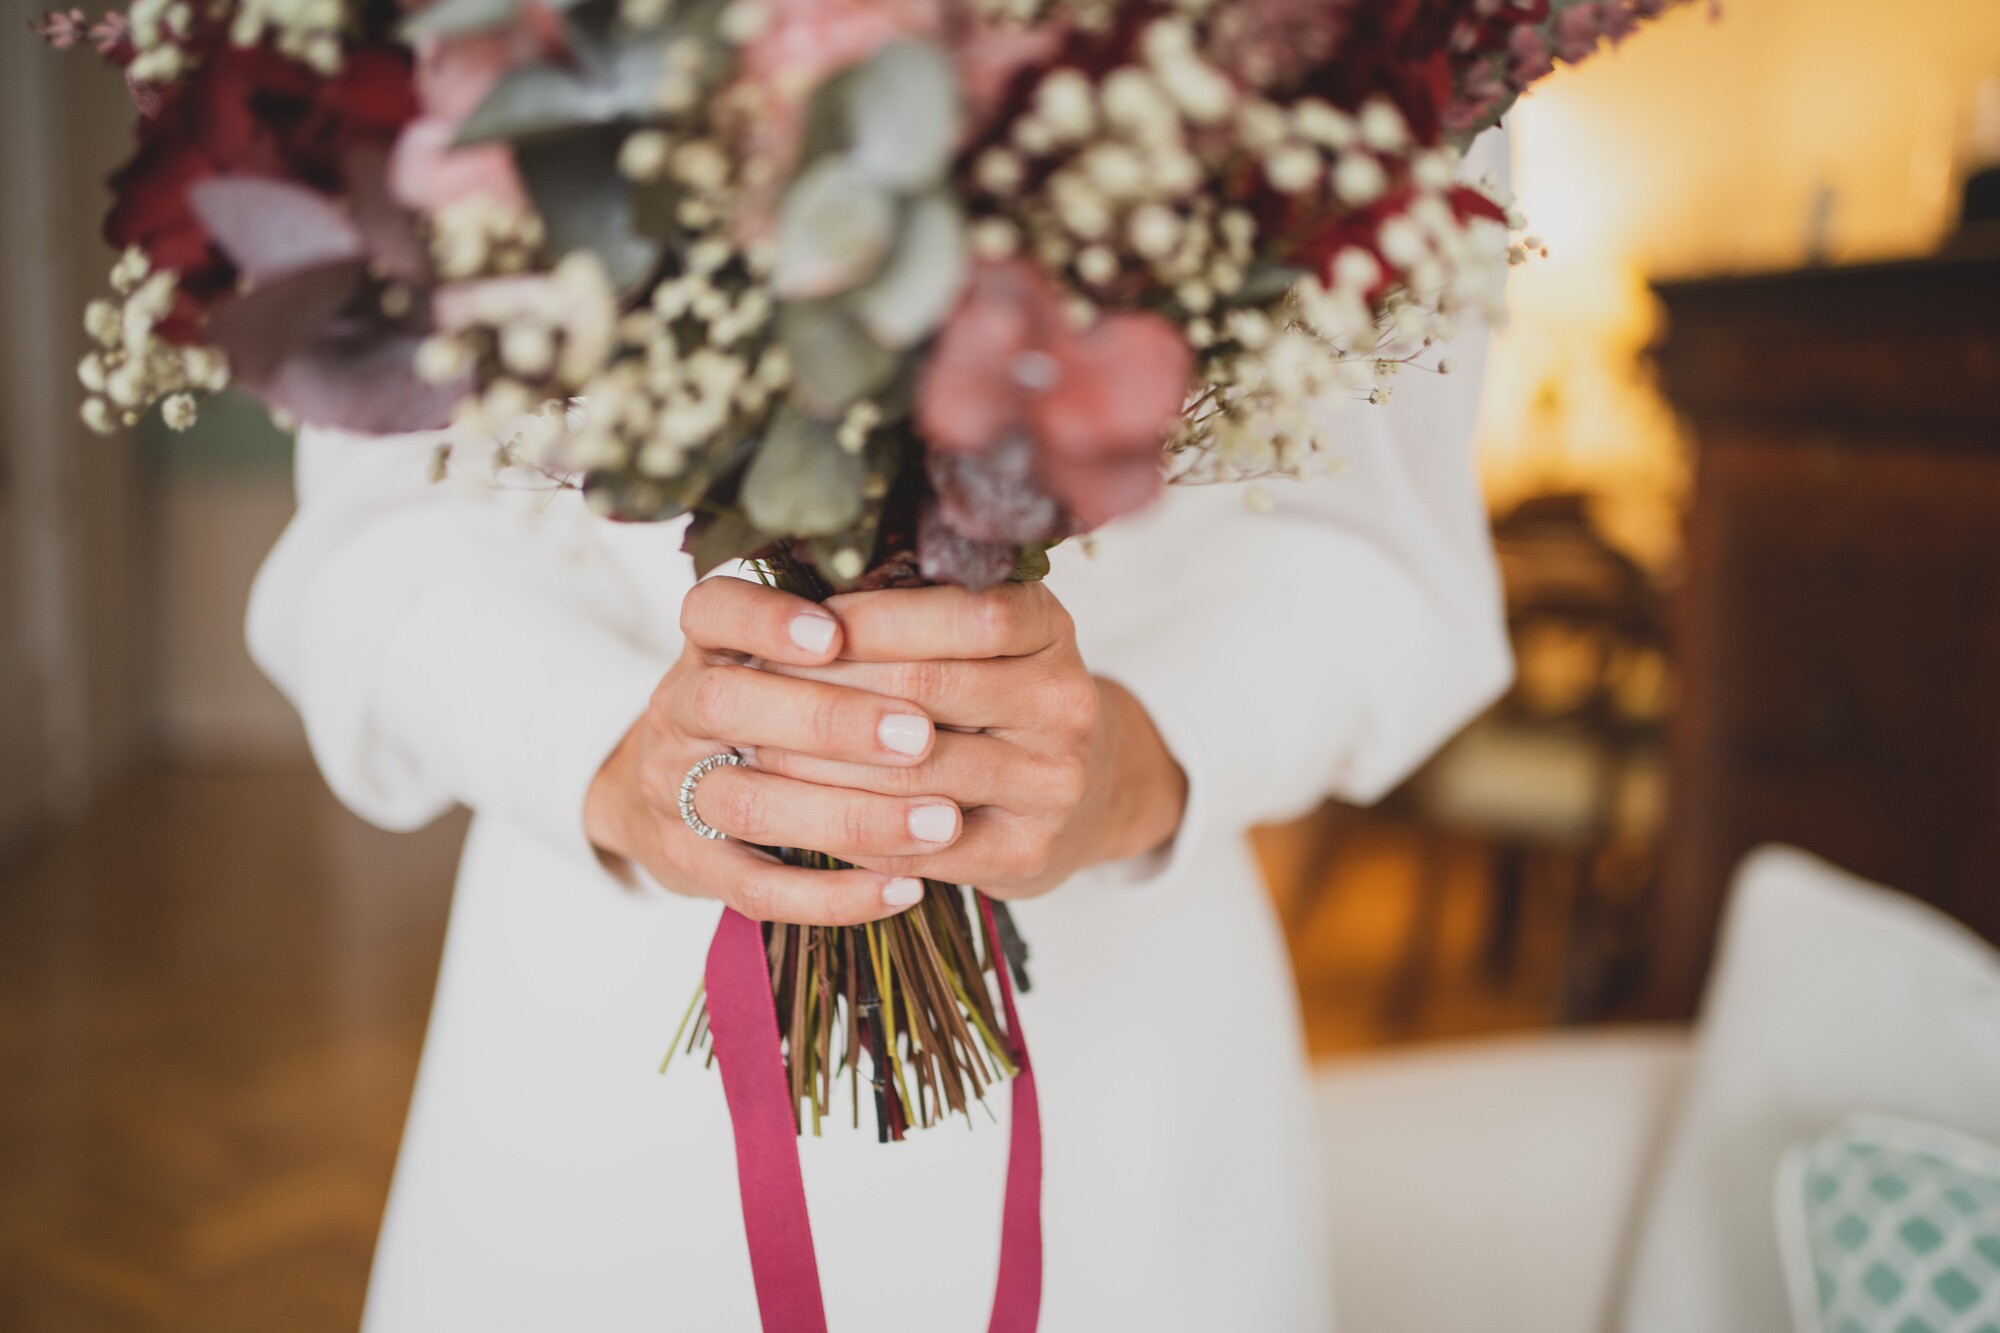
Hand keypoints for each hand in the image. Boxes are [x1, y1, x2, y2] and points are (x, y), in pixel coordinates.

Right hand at [585, 575, 970, 925]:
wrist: (676, 790)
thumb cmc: (770, 703)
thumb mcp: (792, 653)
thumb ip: (854, 629)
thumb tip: (964, 597)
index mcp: (708, 645)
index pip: (712, 611)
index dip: (766, 620)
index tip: (834, 635)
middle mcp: (680, 710)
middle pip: (727, 704)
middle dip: (829, 719)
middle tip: (921, 736)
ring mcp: (676, 789)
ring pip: (749, 803)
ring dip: (851, 814)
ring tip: (942, 822)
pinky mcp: (691, 864)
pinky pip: (756, 890)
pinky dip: (833, 895)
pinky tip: (905, 889)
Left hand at [748, 581, 1187, 898]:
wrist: (1083, 792)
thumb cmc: (997, 698)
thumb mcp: (979, 635)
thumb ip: (913, 604)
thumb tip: (799, 583)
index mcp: (1048, 627)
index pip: (960, 611)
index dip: (870, 618)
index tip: (798, 626)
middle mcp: (1064, 701)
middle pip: (926, 688)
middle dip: (826, 688)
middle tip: (749, 687)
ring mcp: (1052, 782)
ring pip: (912, 772)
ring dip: (820, 763)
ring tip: (753, 749)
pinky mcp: (1027, 853)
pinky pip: (918, 845)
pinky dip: (851, 830)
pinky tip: (799, 813)